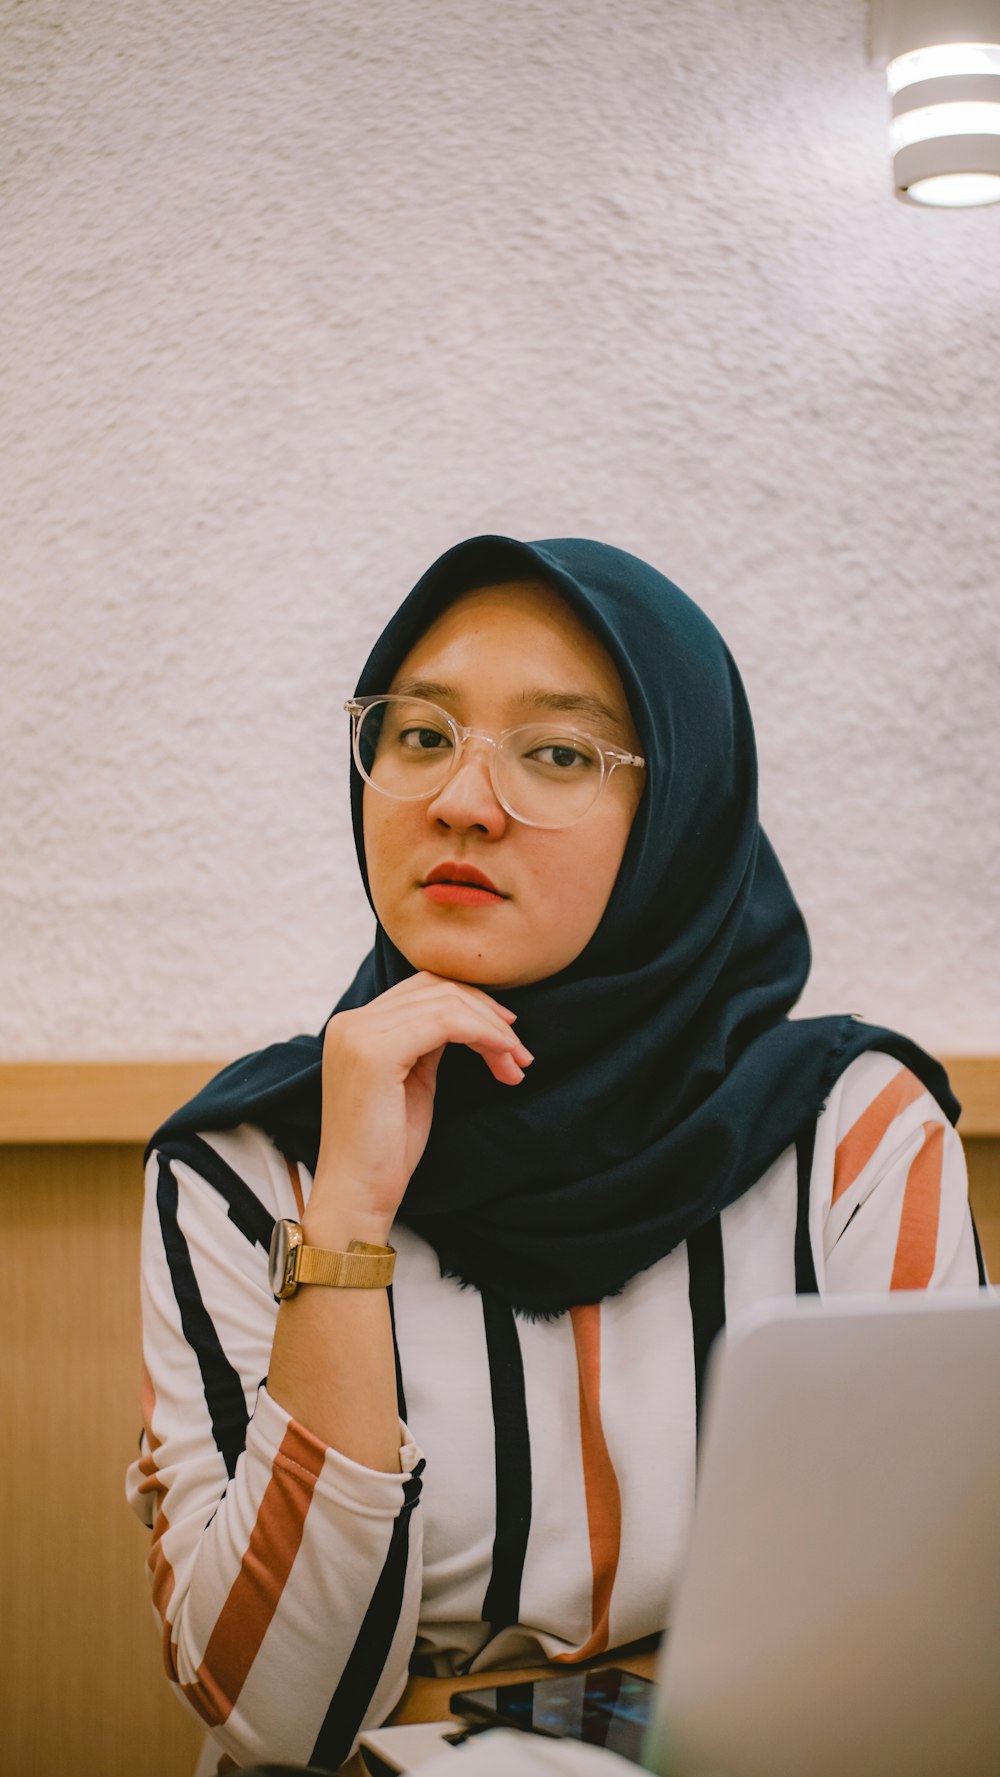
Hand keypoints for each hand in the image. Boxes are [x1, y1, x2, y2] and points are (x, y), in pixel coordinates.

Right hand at [309, 972, 532, 1237]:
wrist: (357, 1195)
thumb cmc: (387, 1150)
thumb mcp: (412, 1081)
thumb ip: (428, 1043)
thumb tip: (470, 1016)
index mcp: (354, 1026)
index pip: (422, 989)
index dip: (472, 1004)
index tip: (508, 1034)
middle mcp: (351, 1022)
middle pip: (436, 988)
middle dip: (488, 1015)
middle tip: (520, 1053)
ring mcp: (359, 1034)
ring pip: (446, 1003)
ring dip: (493, 1030)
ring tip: (517, 1063)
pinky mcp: (375, 1052)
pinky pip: (445, 1023)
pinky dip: (483, 1034)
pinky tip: (503, 1057)